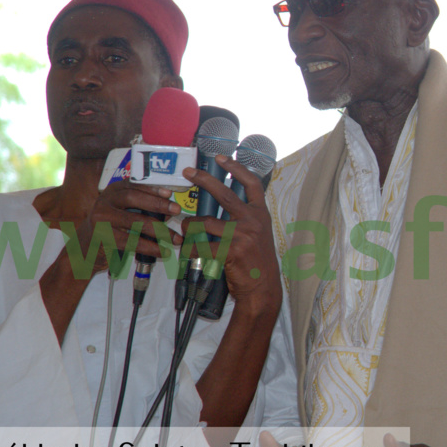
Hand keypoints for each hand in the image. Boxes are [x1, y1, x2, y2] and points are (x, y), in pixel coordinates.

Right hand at [68, 180, 183, 276]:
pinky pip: (131, 242)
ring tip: (175, 237)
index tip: (169, 193)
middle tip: (176, 210)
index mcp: (110, 192)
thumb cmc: (109, 229)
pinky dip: (150, 247)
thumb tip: (170, 211)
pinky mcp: (103, 238)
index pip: (132, 185)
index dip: (151, 188)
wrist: (83, 251)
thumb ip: (141, 208)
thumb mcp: (121, 212)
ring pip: (134, 221)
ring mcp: (101, 219)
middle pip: (132, 198)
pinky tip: (162, 251)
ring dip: (159, 230)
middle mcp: (103, 202)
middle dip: (157, 204)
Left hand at [182, 155, 280, 315]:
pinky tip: (190, 254)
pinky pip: (201, 245)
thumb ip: (244, 219)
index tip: (222, 158)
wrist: (263, 288)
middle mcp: (253, 220)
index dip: (236, 168)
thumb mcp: (257, 235)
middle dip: (203, 180)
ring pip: (204, 223)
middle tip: (188, 172)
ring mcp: (242, 234)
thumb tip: (219, 207)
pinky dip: (191, 250)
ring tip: (184, 231)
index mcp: (261, 214)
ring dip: (189, 227)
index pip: (251, 183)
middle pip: (224, 193)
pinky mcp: (231, 250)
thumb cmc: (256, 262)